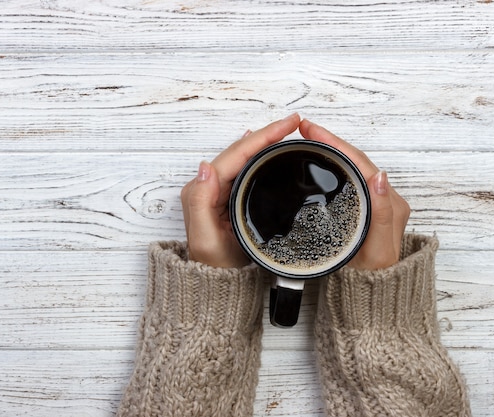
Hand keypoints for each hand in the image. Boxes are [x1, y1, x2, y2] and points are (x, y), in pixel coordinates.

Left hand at [181, 113, 301, 267]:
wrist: (217, 284)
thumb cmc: (214, 266)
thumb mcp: (206, 238)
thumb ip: (200, 202)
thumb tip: (205, 166)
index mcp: (202, 191)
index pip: (235, 155)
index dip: (262, 136)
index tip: (287, 125)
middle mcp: (207, 187)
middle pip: (240, 151)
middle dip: (266, 134)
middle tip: (293, 122)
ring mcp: (218, 191)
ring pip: (243, 158)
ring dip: (263, 142)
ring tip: (285, 129)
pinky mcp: (227, 198)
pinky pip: (244, 169)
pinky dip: (258, 156)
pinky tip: (266, 148)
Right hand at [299, 119, 409, 269]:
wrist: (370, 297)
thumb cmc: (373, 277)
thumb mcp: (377, 248)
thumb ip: (382, 213)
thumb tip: (380, 176)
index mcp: (389, 202)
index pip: (359, 161)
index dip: (334, 142)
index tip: (311, 129)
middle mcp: (382, 199)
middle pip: (353, 159)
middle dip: (329, 140)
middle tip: (304, 128)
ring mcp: (371, 203)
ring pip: (349, 168)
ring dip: (329, 150)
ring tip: (307, 138)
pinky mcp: (360, 210)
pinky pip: (345, 179)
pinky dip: (330, 166)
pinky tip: (317, 163)